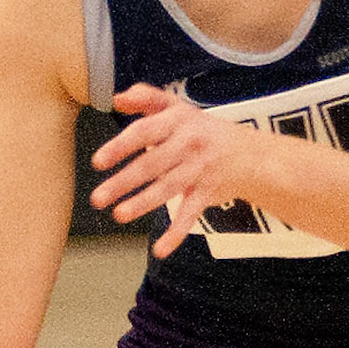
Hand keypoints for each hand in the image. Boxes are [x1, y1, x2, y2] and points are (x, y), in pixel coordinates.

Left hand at [89, 84, 256, 256]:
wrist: (250, 155)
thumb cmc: (202, 130)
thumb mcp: (178, 108)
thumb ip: (146, 99)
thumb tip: (116, 98)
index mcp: (178, 121)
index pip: (145, 132)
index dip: (121, 147)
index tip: (98, 162)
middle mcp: (189, 144)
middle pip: (152, 164)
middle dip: (123, 182)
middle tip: (97, 198)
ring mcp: (199, 170)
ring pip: (168, 189)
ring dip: (142, 203)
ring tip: (119, 215)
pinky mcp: (207, 193)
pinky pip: (190, 215)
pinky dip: (176, 233)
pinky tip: (159, 249)